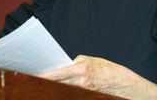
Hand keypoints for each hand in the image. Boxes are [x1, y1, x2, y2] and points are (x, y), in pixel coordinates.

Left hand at [38, 55, 156, 98]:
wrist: (126, 86)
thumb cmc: (109, 70)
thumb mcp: (93, 60)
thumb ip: (77, 62)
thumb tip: (63, 65)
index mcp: (82, 69)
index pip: (58, 73)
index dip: (44, 75)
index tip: (32, 74)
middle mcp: (81, 83)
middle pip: (57, 83)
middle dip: (44, 81)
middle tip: (30, 78)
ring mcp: (84, 92)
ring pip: (62, 90)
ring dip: (52, 87)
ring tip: (39, 85)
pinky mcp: (87, 97)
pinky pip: (71, 94)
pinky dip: (62, 92)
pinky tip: (54, 90)